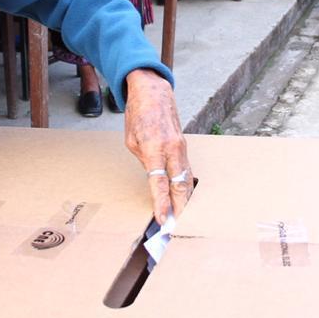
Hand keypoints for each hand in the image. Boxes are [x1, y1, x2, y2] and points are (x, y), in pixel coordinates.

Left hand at [122, 69, 190, 223]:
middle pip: (180, 185)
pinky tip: (184, 198)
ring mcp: (181, 147)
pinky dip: (186, 186)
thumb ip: (144, 161)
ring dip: (186, 199)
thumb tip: (154, 179)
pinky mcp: (184, 146)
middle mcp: (172, 149)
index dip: (162, 203)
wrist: (154, 91)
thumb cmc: (138, 114)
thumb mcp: (131, 140)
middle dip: (180, 207)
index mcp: (155, 147)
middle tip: (176, 226)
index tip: (163, 219)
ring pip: (187, 179)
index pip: (160, 183)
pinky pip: (186, 170)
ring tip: (182, 217)